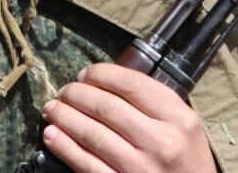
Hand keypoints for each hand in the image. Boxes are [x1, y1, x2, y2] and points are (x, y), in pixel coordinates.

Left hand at [40, 62, 216, 172]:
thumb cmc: (185, 159)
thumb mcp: (183, 125)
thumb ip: (153, 103)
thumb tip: (104, 82)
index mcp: (178, 118)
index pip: (131, 84)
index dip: (101, 74)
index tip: (85, 73)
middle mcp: (161, 142)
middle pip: (107, 107)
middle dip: (77, 94)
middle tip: (64, 91)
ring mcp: (140, 168)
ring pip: (92, 134)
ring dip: (65, 117)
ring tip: (52, 109)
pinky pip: (86, 164)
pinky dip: (64, 147)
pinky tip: (52, 136)